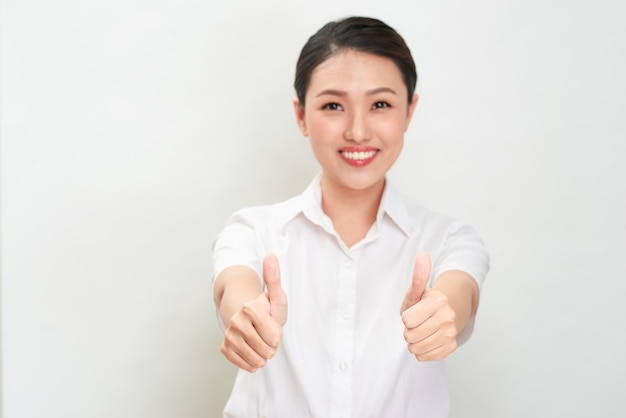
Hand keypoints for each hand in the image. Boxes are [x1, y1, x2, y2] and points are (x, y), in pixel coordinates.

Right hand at [220, 253, 287, 371]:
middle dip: (272, 346)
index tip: (272, 324)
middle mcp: (237, 321)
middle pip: (267, 350)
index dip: (278, 334)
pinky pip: (244, 364)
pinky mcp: (225, 347)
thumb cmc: (267, 308)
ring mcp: (229, 335)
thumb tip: (271, 255)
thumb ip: (274, 279)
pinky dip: (252, 362)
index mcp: (250, 308)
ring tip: (260, 341)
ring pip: (256, 360)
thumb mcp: (277, 297)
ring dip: (263, 355)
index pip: (275, 338)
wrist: (248, 318)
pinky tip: (253, 351)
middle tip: (266, 333)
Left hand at [400, 253, 457, 360]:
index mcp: (438, 301)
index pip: (407, 320)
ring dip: (413, 342)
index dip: (406, 317)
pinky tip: (427, 340)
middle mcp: (447, 317)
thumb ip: (419, 276)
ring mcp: (450, 333)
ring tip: (421, 331)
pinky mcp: (450, 347)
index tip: (414, 312)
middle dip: (409, 330)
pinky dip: (422, 351)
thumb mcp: (418, 290)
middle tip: (417, 322)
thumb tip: (422, 255)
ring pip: (416, 348)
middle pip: (410, 336)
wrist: (445, 314)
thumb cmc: (426, 302)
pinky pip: (425, 357)